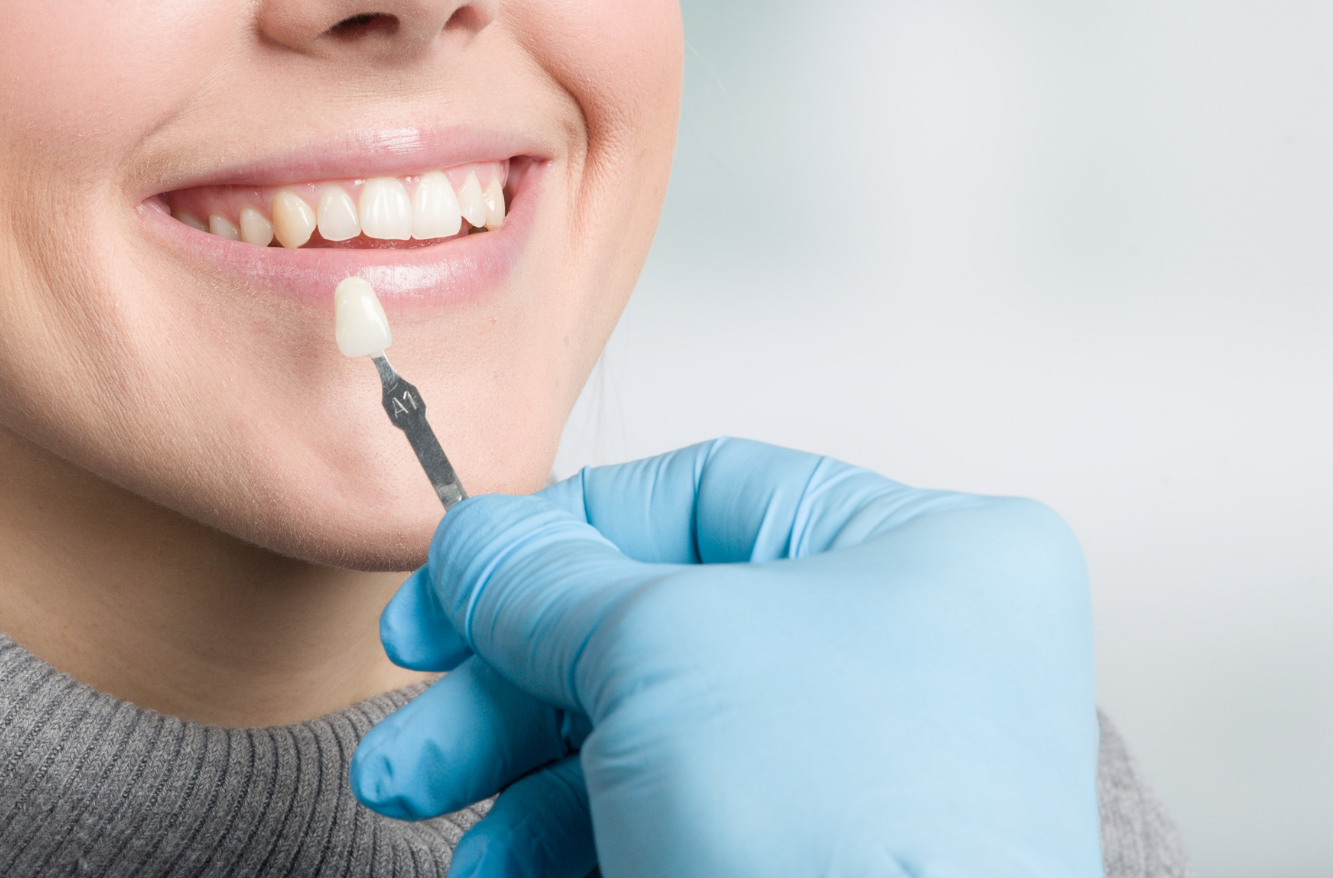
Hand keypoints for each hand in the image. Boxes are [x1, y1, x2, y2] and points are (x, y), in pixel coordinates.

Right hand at [350, 438, 1101, 877]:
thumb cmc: (825, 817)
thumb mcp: (654, 647)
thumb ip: (544, 579)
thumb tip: (473, 539)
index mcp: (929, 551)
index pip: (701, 493)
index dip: (553, 533)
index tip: (442, 591)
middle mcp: (913, 651)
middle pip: (657, 619)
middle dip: (504, 677)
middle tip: (403, 724)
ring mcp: (872, 770)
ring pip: (651, 729)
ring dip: (512, 766)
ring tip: (410, 805)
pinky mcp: (823, 863)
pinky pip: (678, 818)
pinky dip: (572, 834)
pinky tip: (495, 868)